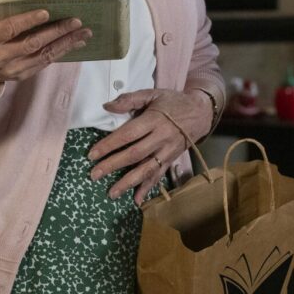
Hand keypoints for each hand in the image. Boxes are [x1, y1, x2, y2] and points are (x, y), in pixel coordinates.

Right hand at [0, 0, 91, 91]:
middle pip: (32, 44)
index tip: (46, 12)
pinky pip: (45, 63)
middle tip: (76, 21)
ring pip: (43, 56)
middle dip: (56, 32)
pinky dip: (62, 52)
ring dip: (66, 43)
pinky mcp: (22, 75)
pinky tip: (76, 43)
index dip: (27, 21)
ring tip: (84, 32)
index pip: (9, 29)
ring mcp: (13, 68)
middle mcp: (0, 56)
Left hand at [88, 88, 212, 203]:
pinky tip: (136, 200)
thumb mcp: (153, 94)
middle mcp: (161, 138)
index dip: (109, 145)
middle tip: (94, 175)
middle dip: (113, 165)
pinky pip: (158, 176)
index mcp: (154, 119)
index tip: (92, 154)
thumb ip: (130, 99)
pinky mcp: (171, 160)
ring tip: (111, 193)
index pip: (128, 134)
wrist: (201, 113)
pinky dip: (147, 189)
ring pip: (146, 169)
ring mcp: (167, 151)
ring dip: (128, 183)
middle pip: (134, 154)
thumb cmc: (173, 102)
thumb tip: (106, 106)